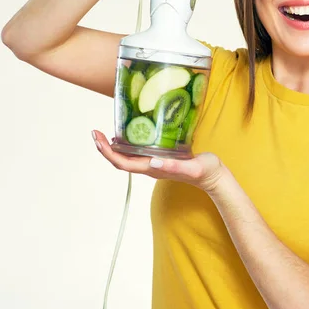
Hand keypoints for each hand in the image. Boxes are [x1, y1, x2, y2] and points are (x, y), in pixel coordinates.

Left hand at [91, 130, 223, 192]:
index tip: (98, 138)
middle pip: (120, 160)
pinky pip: (137, 152)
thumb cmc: (204, 171)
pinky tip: (128, 133)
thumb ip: (174, 167)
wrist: (213, 177)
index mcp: (153, 169)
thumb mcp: (192, 167)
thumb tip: (153, 162)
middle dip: (104, 148)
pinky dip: (127, 143)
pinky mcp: (160, 158)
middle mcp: (150, 167)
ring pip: (127, 157)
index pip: (122, 163)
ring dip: (112, 147)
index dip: (107, 152)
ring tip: (104, 132)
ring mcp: (154, 163)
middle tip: (95, 131)